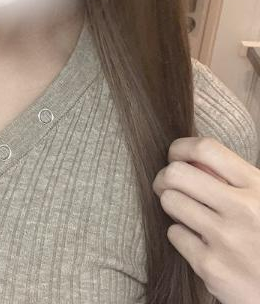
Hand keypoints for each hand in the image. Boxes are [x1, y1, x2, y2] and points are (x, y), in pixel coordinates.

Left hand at [152, 136, 259, 303]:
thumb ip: (233, 178)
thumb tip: (191, 158)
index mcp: (256, 187)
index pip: (205, 149)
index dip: (181, 148)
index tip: (175, 155)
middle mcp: (242, 210)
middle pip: (177, 173)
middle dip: (165, 177)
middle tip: (168, 185)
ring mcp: (225, 239)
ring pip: (170, 201)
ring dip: (173, 205)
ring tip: (185, 212)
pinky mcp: (211, 267)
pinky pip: (175, 234)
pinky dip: (181, 235)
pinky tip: (197, 240)